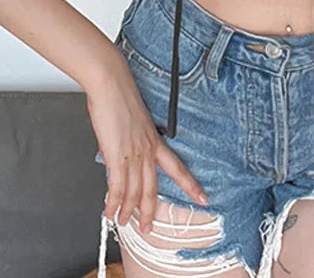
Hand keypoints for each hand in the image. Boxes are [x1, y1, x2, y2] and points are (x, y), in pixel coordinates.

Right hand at [87, 61, 208, 234]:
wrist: (111, 84)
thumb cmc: (120, 97)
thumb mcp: (134, 122)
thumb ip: (133, 140)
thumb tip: (123, 153)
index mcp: (154, 141)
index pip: (177, 168)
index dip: (191, 185)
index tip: (203, 197)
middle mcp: (147, 150)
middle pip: (153, 188)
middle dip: (150, 211)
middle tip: (147, 229)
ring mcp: (133, 154)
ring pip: (135, 192)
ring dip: (128, 211)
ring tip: (123, 223)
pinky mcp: (117, 156)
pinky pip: (117, 188)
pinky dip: (113, 202)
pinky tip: (110, 211)